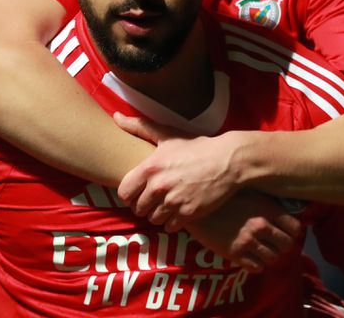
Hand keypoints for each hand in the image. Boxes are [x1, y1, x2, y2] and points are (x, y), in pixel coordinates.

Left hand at [115, 113, 242, 229]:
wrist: (227, 161)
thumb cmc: (196, 147)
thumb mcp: (167, 135)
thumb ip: (139, 127)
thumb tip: (115, 116)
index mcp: (150, 168)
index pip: (124, 193)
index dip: (130, 194)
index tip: (139, 191)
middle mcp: (158, 186)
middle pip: (138, 209)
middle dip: (145, 205)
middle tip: (155, 199)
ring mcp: (173, 202)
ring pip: (153, 219)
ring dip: (158, 214)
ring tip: (168, 205)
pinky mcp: (188, 214)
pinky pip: (170, 226)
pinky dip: (173, 222)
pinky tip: (179, 210)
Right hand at [183, 189, 302, 272]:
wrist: (196, 206)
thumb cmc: (223, 194)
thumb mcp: (249, 191)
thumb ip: (267, 200)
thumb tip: (286, 204)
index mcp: (267, 208)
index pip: (295, 228)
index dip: (293, 231)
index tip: (288, 232)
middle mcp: (261, 225)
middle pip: (287, 245)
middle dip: (283, 245)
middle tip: (276, 243)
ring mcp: (248, 240)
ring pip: (273, 258)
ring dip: (269, 255)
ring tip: (263, 250)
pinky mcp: (235, 253)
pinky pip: (256, 267)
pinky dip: (257, 264)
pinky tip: (251, 257)